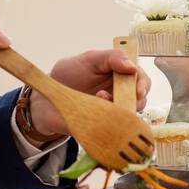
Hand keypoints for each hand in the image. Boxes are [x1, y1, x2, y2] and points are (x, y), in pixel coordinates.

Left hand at [28, 48, 150, 136]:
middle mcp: (119, 96)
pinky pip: (113, 131)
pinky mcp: (100, 128)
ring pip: (129, 116)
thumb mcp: (88, 59)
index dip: (144, 84)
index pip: (141, 80)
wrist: (44, 97)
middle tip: (121, 96)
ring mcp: (110, 113)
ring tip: (99, 97)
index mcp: (119, 77)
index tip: (138, 89)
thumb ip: (111, 57)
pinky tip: (94, 110)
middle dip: (135, 99)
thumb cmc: (67, 75)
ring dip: (118, 107)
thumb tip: (132, 67)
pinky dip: (107, 121)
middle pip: (140, 100)